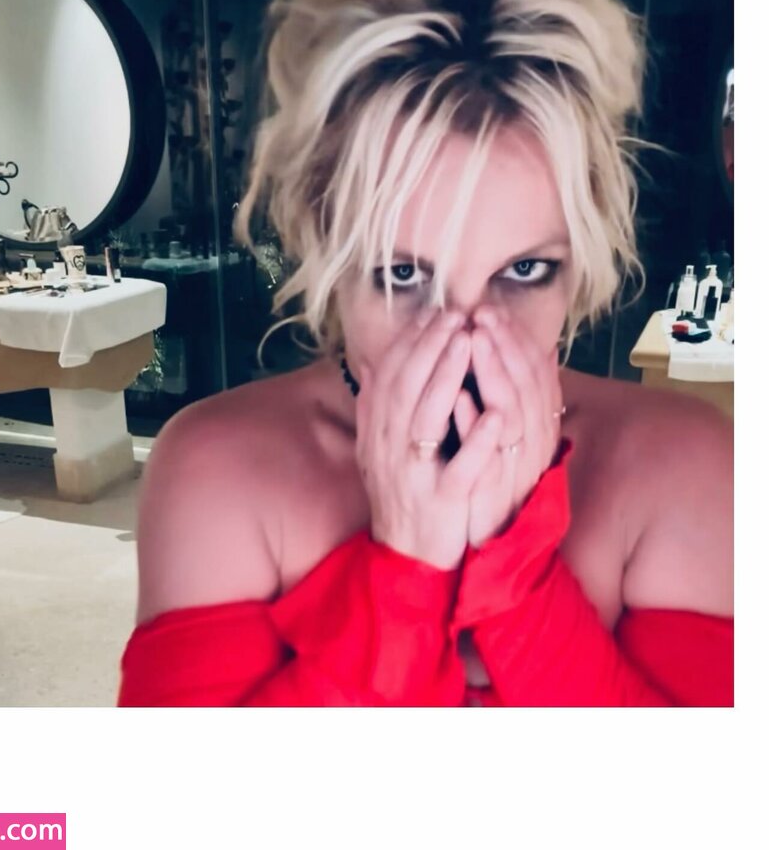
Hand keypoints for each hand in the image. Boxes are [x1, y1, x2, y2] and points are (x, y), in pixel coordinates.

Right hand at [355, 307, 503, 570]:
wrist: (407, 556)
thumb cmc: (404, 492)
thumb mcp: (381, 448)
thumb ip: (380, 408)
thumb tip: (374, 363)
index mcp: (376, 432)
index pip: (389, 376)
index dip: (410, 341)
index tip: (433, 312)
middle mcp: (387, 449)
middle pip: (405, 387)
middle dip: (429, 346)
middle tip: (454, 314)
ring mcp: (412, 476)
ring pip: (426, 419)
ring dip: (447, 377)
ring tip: (468, 342)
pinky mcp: (440, 502)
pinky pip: (458, 469)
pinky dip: (476, 441)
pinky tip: (495, 414)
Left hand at [450, 306, 564, 547]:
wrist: (483, 546)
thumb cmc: (488, 482)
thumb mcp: (501, 438)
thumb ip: (507, 398)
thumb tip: (510, 354)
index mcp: (536, 430)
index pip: (536, 375)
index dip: (517, 340)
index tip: (494, 309)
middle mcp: (532, 446)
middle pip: (528, 386)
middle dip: (506, 344)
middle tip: (485, 312)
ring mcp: (513, 469)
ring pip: (512, 413)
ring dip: (493, 373)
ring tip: (475, 338)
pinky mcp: (491, 493)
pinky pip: (487, 457)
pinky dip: (475, 427)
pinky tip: (461, 398)